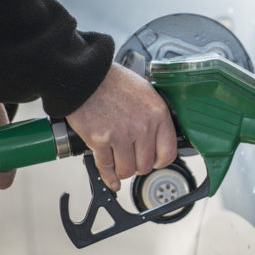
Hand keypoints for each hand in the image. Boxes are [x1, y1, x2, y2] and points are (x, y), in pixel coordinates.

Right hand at [66, 63, 176, 190]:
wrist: (85, 75)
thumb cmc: (112, 81)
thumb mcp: (145, 92)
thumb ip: (154, 116)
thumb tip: (158, 137)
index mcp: (157, 114)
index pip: (168, 152)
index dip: (160, 161)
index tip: (154, 161)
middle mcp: (142, 126)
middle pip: (145, 165)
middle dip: (138, 165)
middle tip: (132, 159)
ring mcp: (121, 135)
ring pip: (127, 170)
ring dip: (122, 170)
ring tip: (119, 162)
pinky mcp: (100, 140)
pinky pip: (107, 167)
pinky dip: (109, 177)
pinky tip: (112, 180)